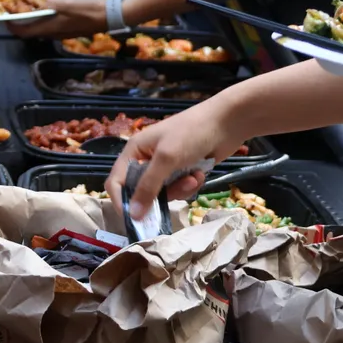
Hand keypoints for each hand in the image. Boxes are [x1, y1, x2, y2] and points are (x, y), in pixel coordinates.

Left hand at [8, 0, 106, 38]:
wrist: (109, 16)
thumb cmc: (86, 9)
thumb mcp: (64, 2)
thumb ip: (45, 2)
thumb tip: (28, 0)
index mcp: (48, 28)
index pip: (22, 32)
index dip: (10, 24)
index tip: (5, 14)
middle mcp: (52, 33)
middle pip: (29, 29)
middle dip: (20, 18)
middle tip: (16, 4)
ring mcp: (60, 32)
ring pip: (40, 27)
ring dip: (32, 17)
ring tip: (29, 2)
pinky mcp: (68, 29)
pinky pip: (50, 24)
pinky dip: (43, 16)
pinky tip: (48, 5)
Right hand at [105, 104, 248, 221]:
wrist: (226, 122)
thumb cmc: (191, 133)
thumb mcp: (166, 158)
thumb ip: (148, 187)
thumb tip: (132, 215)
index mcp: (134, 151)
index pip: (116, 181)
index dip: (121, 201)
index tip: (134, 219)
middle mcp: (146, 160)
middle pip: (141, 192)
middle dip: (160, 195)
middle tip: (177, 190)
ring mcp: (166, 167)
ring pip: (163, 194)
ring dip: (180, 189)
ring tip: (194, 176)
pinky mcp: (183, 172)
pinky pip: (179, 190)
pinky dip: (190, 185)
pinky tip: (200, 173)